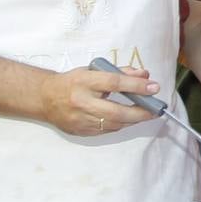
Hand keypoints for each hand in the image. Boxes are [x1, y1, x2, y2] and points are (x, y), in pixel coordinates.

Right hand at [40, 64, 161, 136]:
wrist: (45, 97)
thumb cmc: (73, 81)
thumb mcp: (94, 70)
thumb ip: (120, 72)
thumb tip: (145, 76)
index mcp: (84, 82)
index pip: (114, 83)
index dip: (136, 86)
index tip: (154, 87)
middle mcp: (81, 102)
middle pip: (116, 111)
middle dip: (140, 112)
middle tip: (155, 110)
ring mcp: (79, 119)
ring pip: (113, 124)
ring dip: (133, 120)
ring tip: (145, 114)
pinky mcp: (80, 131)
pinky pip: (106, 130)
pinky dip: (120, 125)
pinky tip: (128, 119)